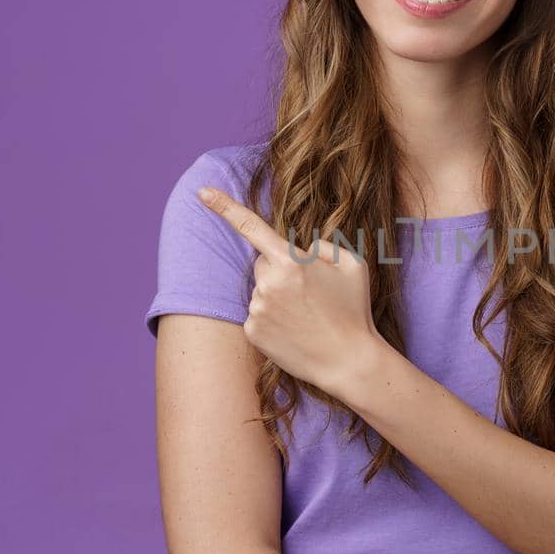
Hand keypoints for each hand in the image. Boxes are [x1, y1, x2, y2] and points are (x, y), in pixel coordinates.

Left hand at [196, 186, 381, 393]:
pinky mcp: (252, 332)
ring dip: (278, 296)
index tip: (201, 191)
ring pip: (261, 290)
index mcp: (291, 262)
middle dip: (281, 270)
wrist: (348, 361)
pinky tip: (294, 330)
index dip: (224, 206)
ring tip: (307, 316)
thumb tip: (303, 247)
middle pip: (263, 264)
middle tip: (311, 293)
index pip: (251, 226)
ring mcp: (257, 309)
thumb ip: (324, 246)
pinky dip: (272, 319)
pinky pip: (257, 314)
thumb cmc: (353, 311)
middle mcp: (268, 283)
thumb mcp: (353, 265)